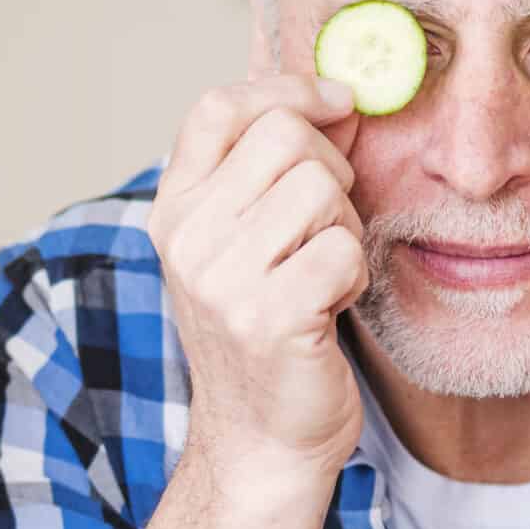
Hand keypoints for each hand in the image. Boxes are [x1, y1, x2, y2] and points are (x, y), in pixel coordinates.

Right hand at [150, 74, 368, 496]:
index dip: (287, 89)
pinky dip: (354, 276)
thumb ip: (275, 170)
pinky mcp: (268, 318)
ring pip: (321, 189)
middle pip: (285, 137)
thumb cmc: (269, 332)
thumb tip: (342, 97)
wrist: (261, 439)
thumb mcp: (247, 241)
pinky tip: (331, 307)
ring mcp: (221, 279)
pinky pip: (345, 249)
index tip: (337, 102)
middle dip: (331, 171)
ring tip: (323, 274)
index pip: (218, 107)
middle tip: (325, 227)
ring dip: (345, 229)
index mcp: (174, 211)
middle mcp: (186, 239)